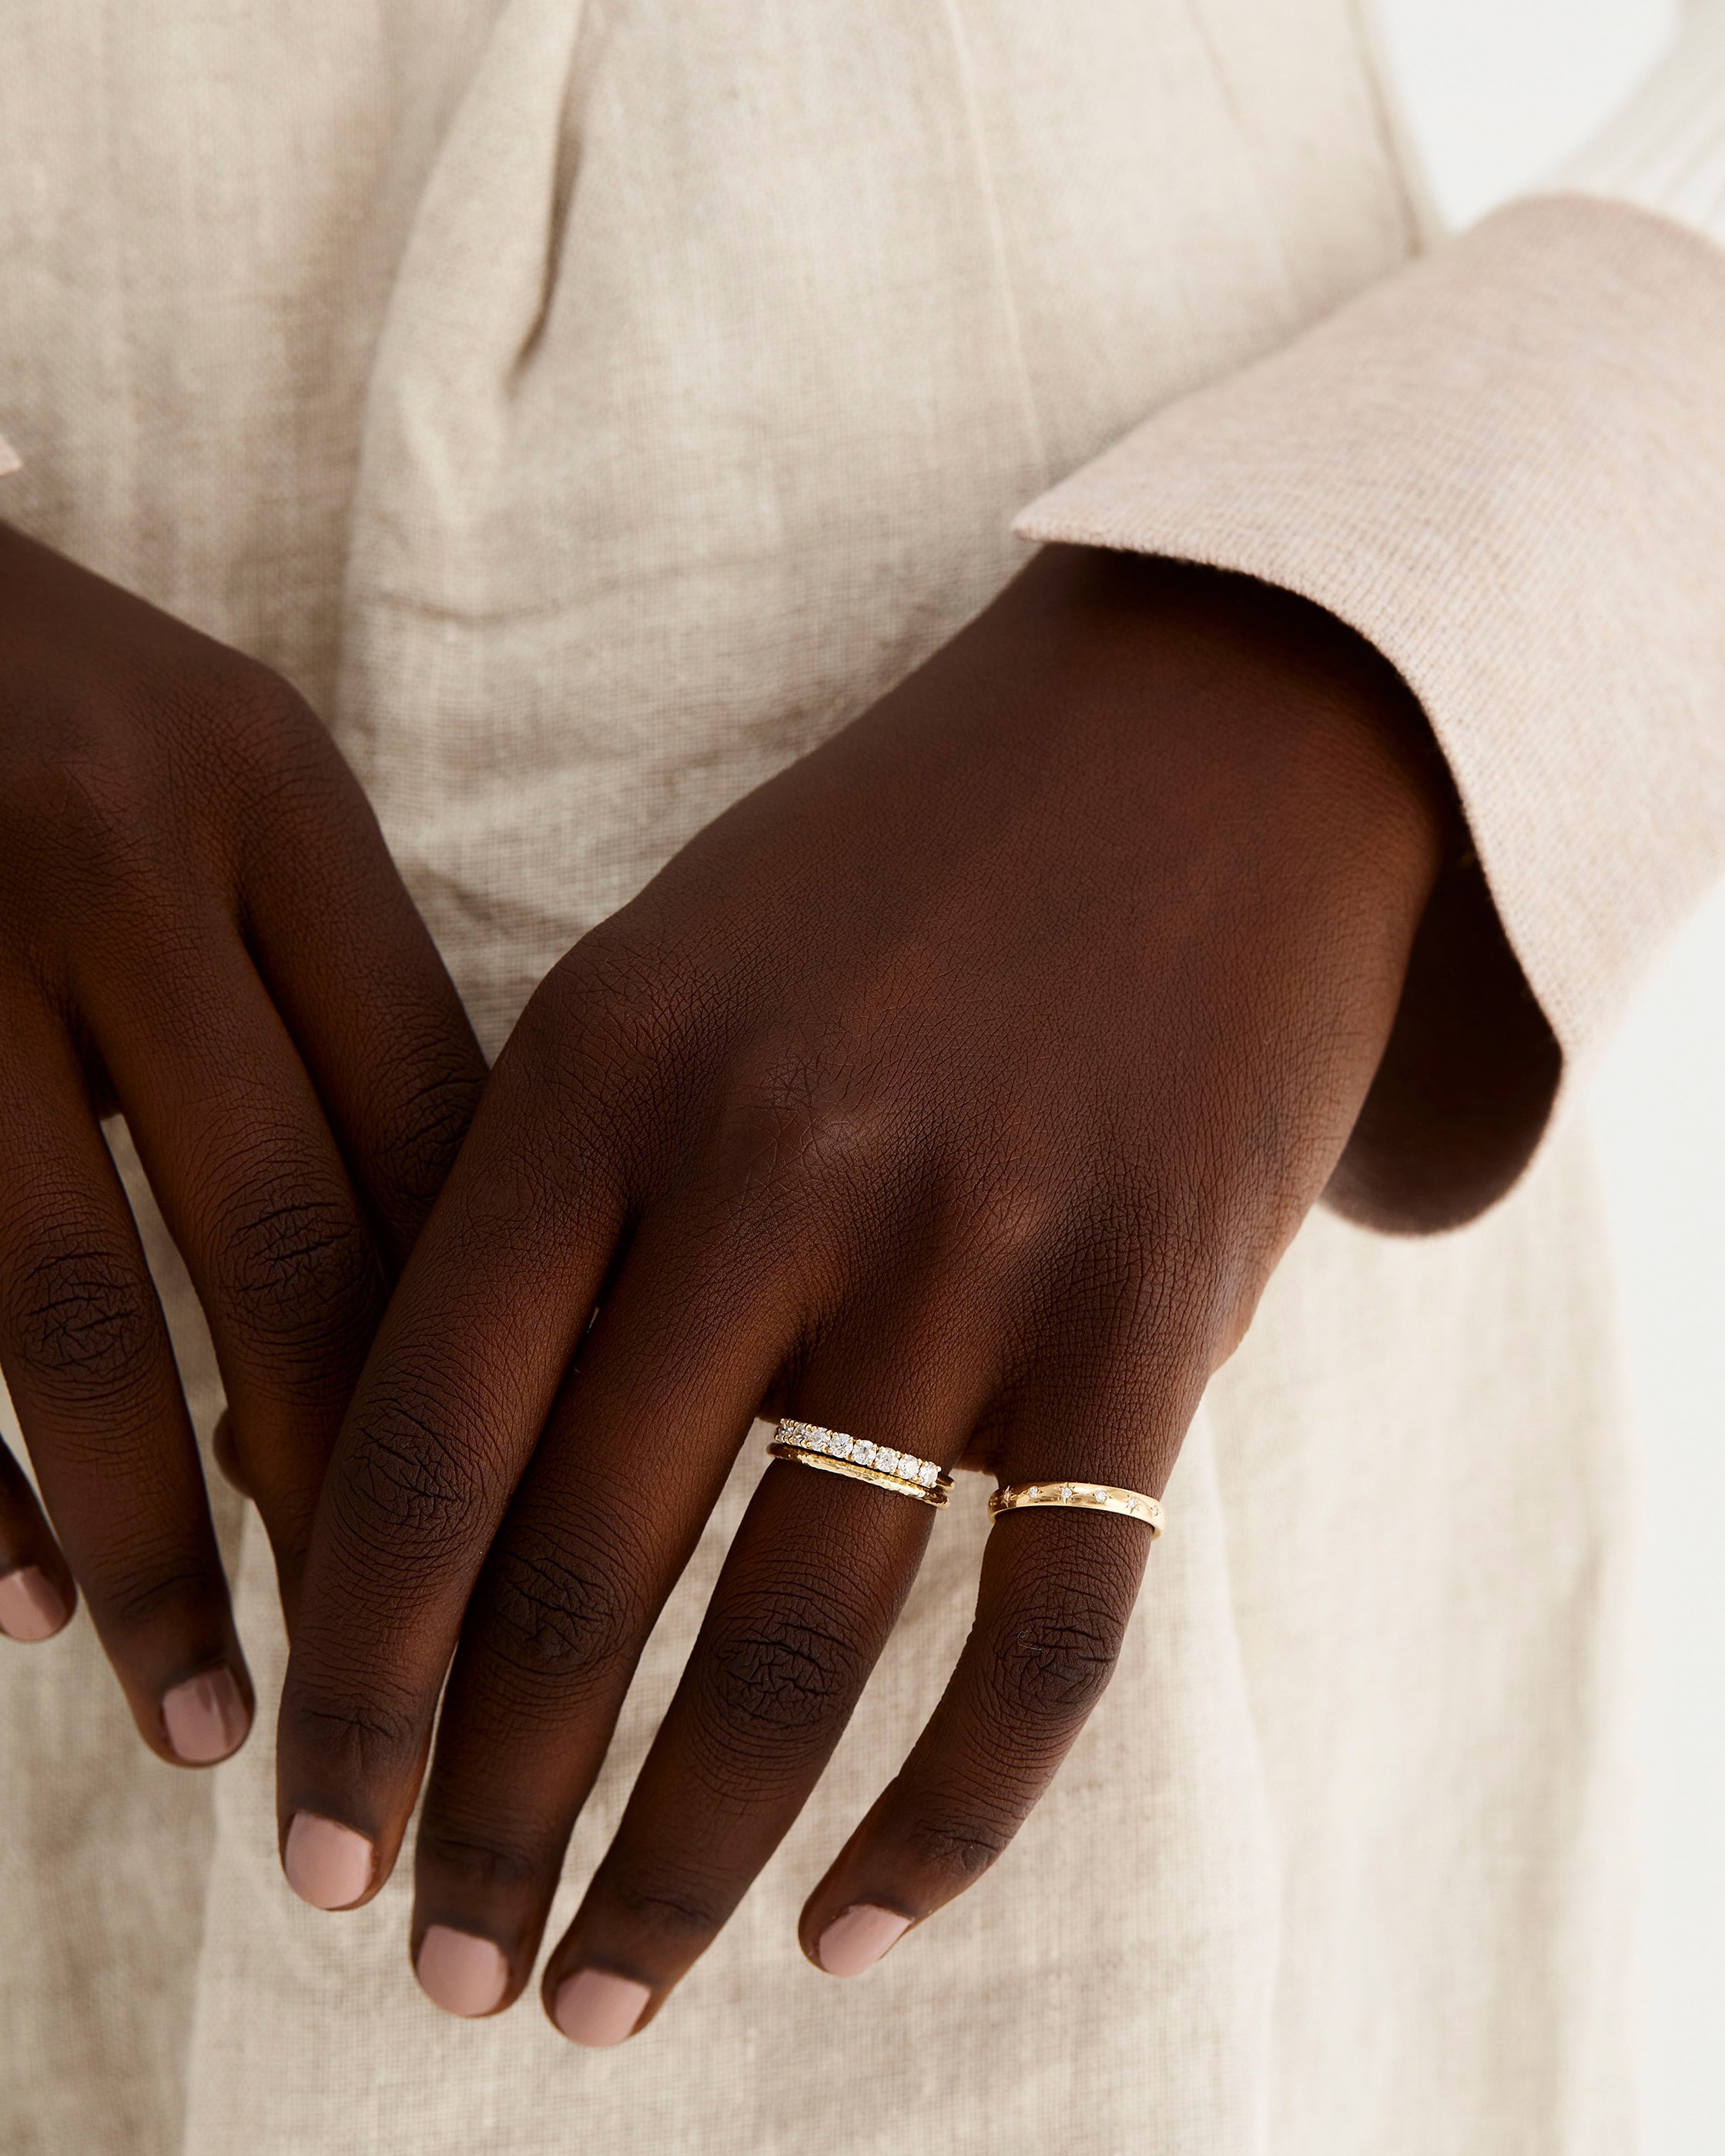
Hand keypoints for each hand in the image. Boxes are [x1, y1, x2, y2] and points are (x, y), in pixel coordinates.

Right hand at [0, 525, 484, 1764]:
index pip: (428, 1120)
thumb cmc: (67, 704)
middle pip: (279, 1235)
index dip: (494, 1342)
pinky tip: (28, 1610)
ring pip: (64, 1313)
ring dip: (149, 1541)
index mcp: (270, 794)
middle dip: (348, 1487)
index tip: (544, 1530)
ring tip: (221, 1724)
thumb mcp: (235, 788)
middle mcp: (114, 860)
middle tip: (415, 1684)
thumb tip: (458, 1294)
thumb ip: (340, 997)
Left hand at [277, 547, 1451, 2035]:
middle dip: (495, 1814)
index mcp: (605, 1069)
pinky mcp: (1155, 1315)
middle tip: (452, 1977)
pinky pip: (1040, 1637)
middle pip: (587, 1575)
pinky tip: (855, 1922)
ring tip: (607, 1995)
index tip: (315, 1835)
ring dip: (683, 1859)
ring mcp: (977, 1246)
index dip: (354, 1671)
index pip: (422, 1438)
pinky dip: (944, 1818)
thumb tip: (438, 1501)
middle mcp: (774, 1165)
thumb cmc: (903, 876)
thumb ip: (558, 1209)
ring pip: (794, 1642)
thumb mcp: (676, 976)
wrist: (1209, 736)